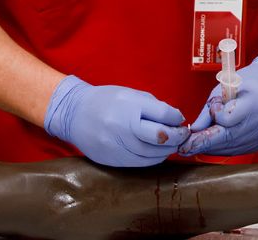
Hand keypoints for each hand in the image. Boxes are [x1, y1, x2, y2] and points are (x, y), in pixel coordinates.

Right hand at [42, 75, 189, 166]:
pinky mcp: (112, 159)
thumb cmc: (106, 101)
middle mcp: (123, 126)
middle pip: (161, 137)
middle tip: (182, 135)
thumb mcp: (131, 94)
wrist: (74, 113)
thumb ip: (155, 107)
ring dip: (167, 150)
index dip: (177, 119)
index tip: (180, 120)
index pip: (165, 115)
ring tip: (172, 144)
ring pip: (152, 154)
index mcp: (130, 105)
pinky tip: (157, 152)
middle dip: (177, 137)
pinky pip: (140, 163)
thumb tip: (177, 120)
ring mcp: (116, 145)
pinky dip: (153, 159)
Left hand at [180, 53, 257, 156]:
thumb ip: (210, 109)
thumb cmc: (250, 82)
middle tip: (186, 147)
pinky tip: (218, 141)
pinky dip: (226, 147)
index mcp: (257, 101)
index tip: (207, 115)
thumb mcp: (227, 86)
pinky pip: (239, 149)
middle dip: (204, 143)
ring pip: (232, 148)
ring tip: (200, 142)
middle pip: (228, 138)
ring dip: (214, 147)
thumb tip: (194, 130)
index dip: (214, 117)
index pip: (227, 119)